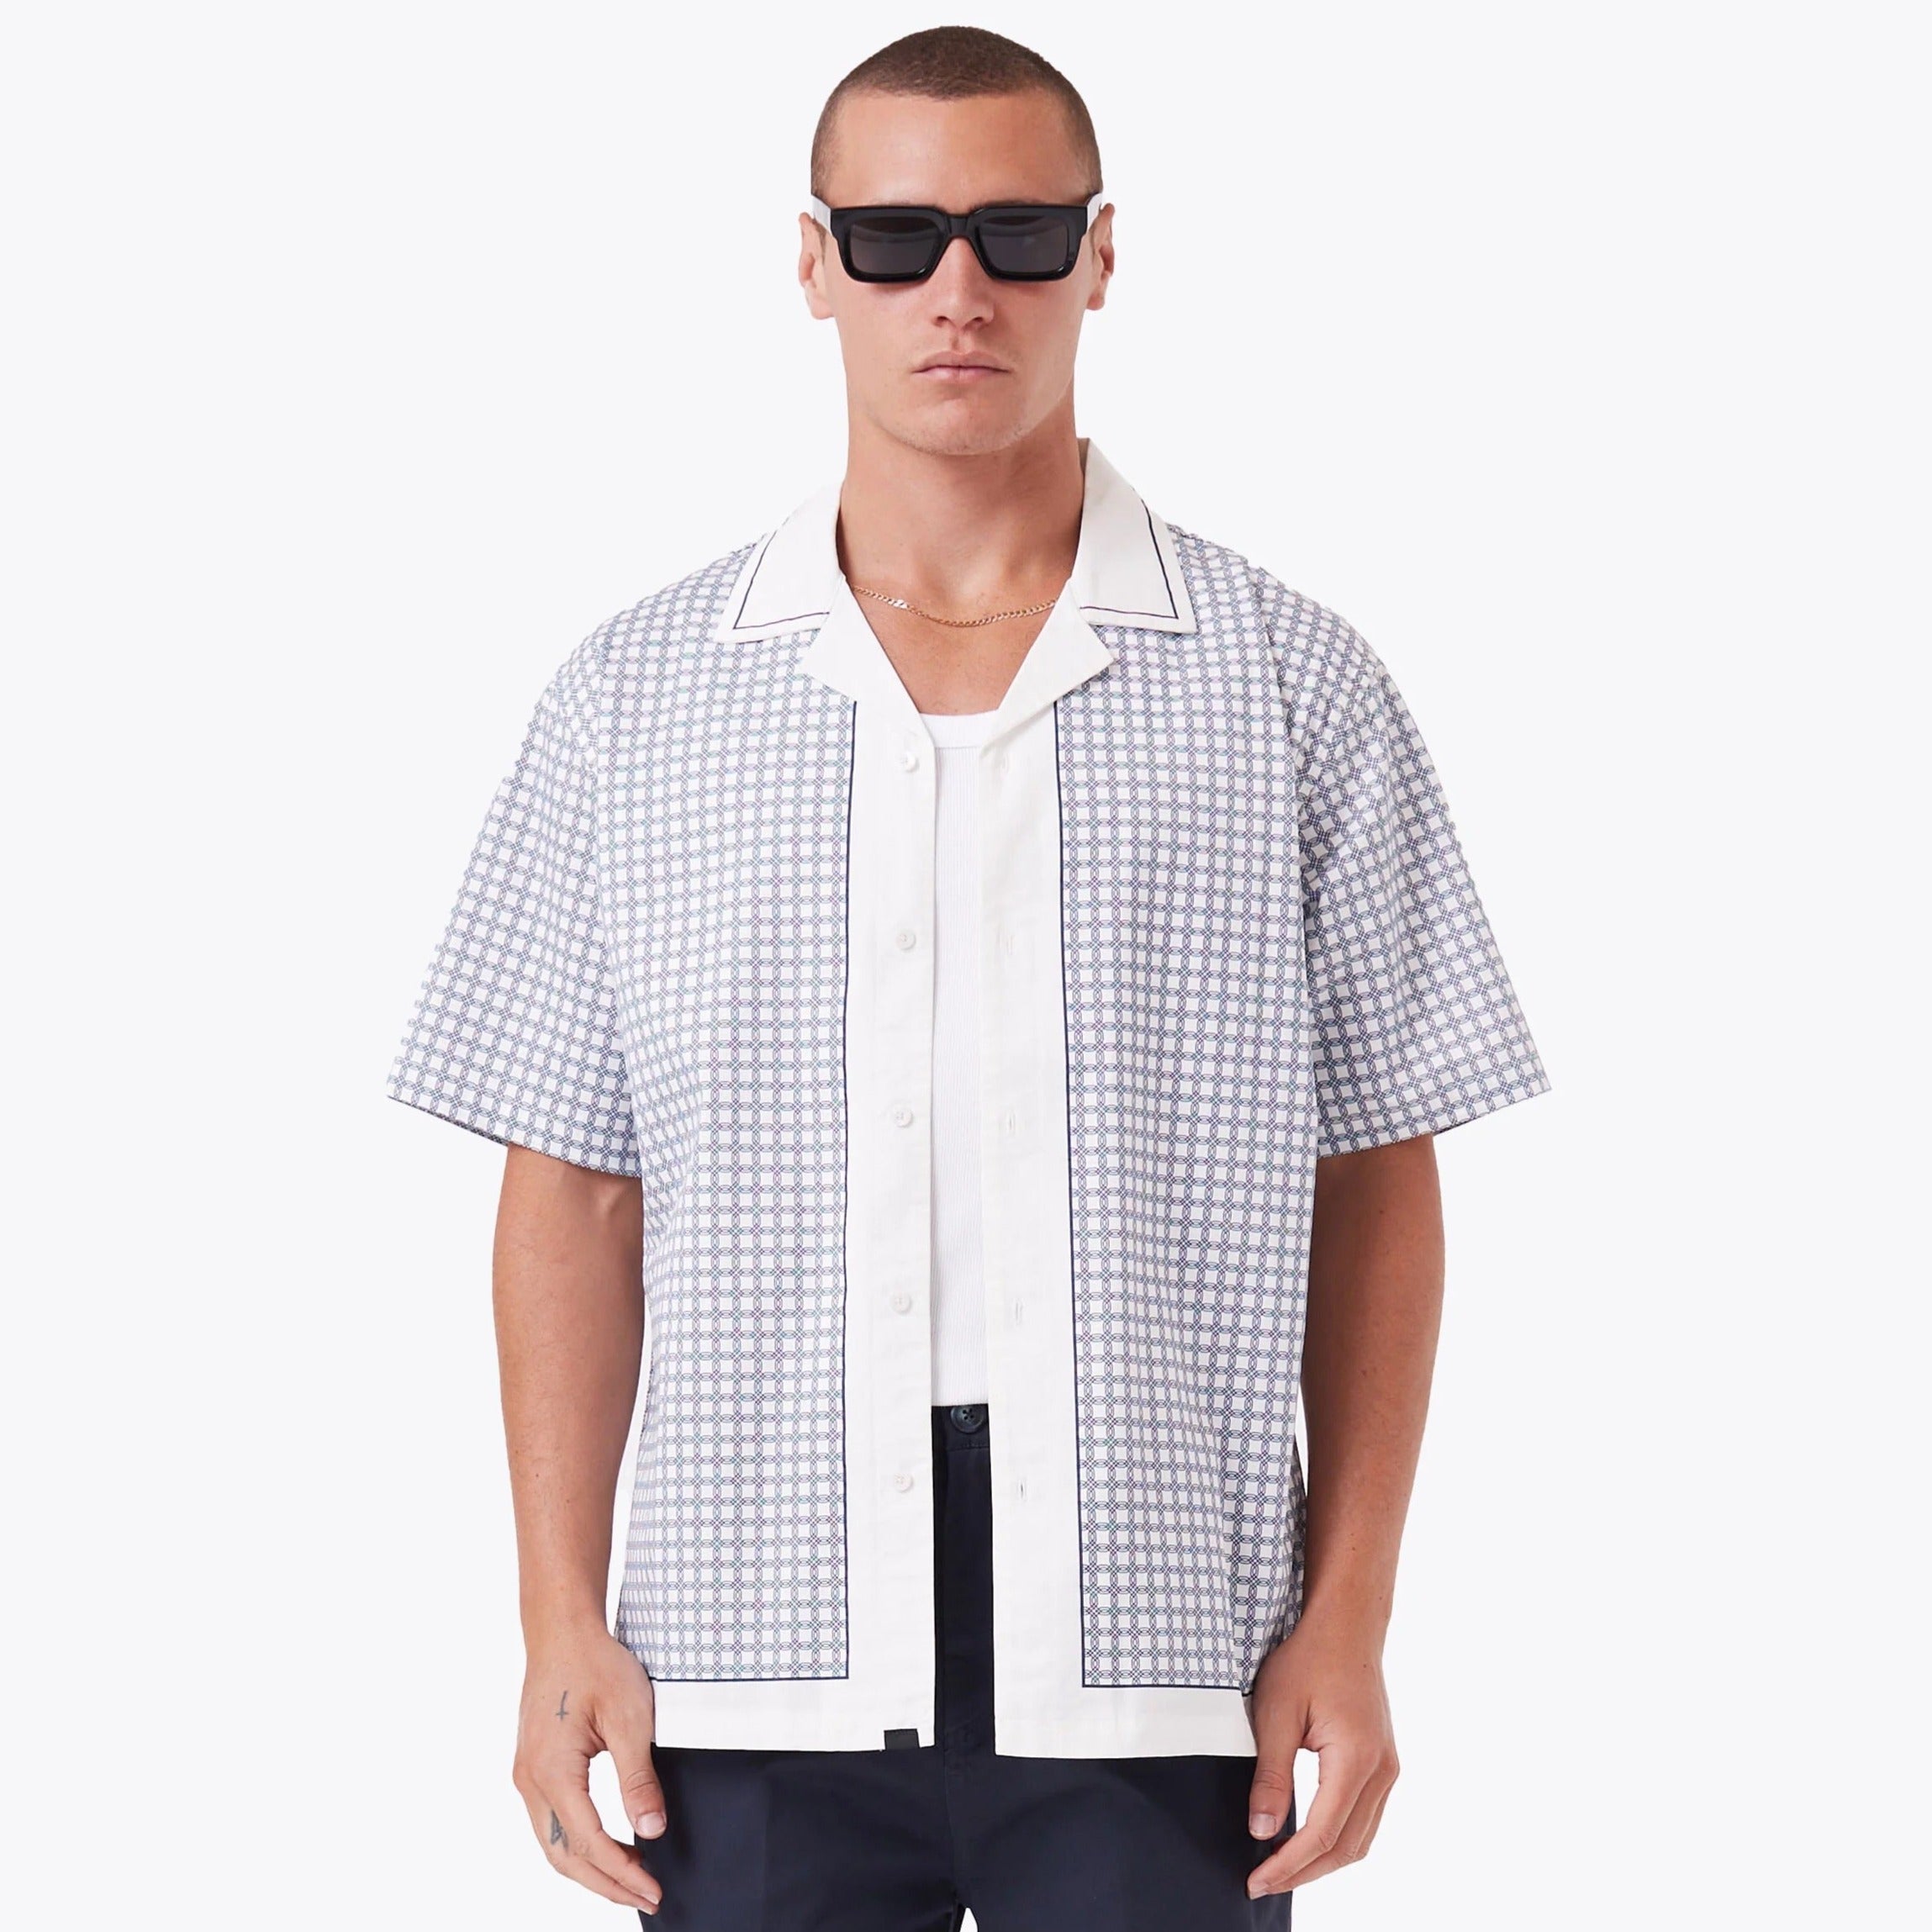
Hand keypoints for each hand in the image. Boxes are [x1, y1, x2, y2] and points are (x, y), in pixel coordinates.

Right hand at [511, 1624, 667, 1913]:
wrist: (562, 1631)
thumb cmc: (596, 1664)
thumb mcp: (630, 1718)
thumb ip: (639, 1778)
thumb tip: (652, 1831)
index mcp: (551, 1772)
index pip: (588, 1843)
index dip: (622, 1873)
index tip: (653, 1890)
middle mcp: (530, 1781)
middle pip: (563, 1856)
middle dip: (605, 1884)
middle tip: (646, 1896)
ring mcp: (527, 1775)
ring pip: (554, 1843)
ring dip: (590, 1868)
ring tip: (632, 1878)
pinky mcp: (533, 1767)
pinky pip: (552, 1822)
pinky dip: (578, 1844)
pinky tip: (607, 1845)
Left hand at [1243, 1608, 1400, 1897]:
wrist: (1345, 1627)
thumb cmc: (1307, 1659)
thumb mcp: (1275, 1713)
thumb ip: (1270, 1775)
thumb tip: (1261, 1831)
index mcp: (1356, 1759)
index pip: (1322, 1834)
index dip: (1287, 1865)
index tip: (1255, 1880)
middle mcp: (1382, 1771)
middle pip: (1346, 1848)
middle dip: (1303, 1873)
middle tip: (1261, 1883)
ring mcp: (1388, 1769)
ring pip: (1360, 1839)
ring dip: (1322, 1862)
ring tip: (1280, 1870)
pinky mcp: (1383, 1764)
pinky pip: (1365, 1819)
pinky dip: (1337, 1840)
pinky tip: (1306, 1842)